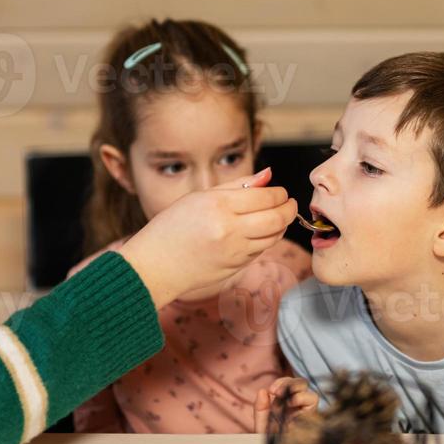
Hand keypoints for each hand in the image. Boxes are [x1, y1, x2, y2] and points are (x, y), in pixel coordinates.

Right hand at [119, 167, 295, 307]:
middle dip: (289, 209)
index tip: (280, 192)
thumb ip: (237, 185)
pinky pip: (260, 251)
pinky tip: (258, 234)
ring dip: (281, 226)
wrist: (154, 266)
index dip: (280, 194)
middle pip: (278, 218)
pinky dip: (266, 240)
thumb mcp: (199, 197)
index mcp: (219, 206)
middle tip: (290, 204)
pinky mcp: (235, 268)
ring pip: (273, 237)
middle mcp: (229, 229)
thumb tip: (268, 175)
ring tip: (277, 217)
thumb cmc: (171, 227)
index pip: (266, 197)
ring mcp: (234, 252)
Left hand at [254, 377, 318, 433]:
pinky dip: (302, 397)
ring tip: (283, 398)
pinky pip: (313, 399)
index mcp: (286, 404)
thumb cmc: (270, 443)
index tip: (270, 391)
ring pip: (308, 388)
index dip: (281, 382)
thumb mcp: (262, 423)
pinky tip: (291, 404)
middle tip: (275, 391)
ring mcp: (306, 411)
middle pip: (300, 383)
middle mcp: (298, 406)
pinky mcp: (312, 417)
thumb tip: (262, 391)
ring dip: (295, 387)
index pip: (288, 384)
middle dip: (288, 382)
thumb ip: (260, 407)